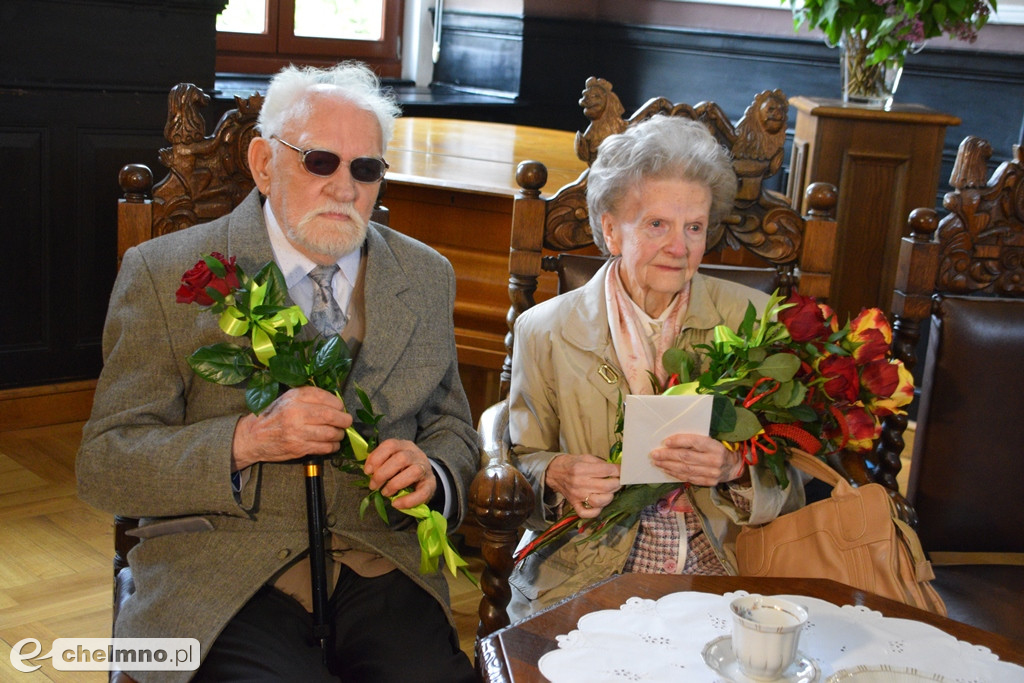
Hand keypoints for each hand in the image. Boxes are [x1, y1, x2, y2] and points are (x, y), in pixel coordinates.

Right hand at [231, 386, 351, 469]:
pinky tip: (331, 444)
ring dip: (339, 434)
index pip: (325, 397)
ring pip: (331, 433)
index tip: (340, 408)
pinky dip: (333, 446)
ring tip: (338, 433)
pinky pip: (325, 448)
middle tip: (346, 421)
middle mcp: (296, 412)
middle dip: (344, 420)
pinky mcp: (298, 448)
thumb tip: (335, 403)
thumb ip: (309, 398)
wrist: (252, 437)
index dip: (338, 404)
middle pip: (331, 415)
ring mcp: (297, 431)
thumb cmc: (273, 416)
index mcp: (295, 397)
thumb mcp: (287, 399)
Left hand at [363, 439, 435, 509]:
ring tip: (385, 493)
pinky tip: (396, 504)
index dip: (376, 458)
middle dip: (383, 474)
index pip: (390, 445)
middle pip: (401, 458)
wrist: (424, 477)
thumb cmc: (402, 469)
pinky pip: (422, 493)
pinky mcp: (431, 484)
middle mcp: (416, 454)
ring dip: (394, 484)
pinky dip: (408, 500)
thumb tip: (368, 471)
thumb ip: (380, 463)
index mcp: (404, 446)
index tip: (367, 471)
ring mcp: (425, 469)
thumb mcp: (391, 461)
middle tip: (373, 486)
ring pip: (414, 472)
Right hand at [545, 453, 620, 517]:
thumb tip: (617, 469)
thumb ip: (601, 463)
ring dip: (610, 497)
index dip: (619, 471)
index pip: (607, 471)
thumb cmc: (572, 464)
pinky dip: (596, 511)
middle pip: (606, 487)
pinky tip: (600, 504)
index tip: (623, 471)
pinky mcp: (574, 504)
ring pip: (599, 501)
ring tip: (610, 491)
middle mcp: (580, 483)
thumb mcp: (585, 457)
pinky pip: (587, 513)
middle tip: (618, 481)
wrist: (554, 472)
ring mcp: (577, 496)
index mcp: (582, 468)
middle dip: (617, 483)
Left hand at [649, 433, 743, 485]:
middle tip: (655, 453)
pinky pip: (689, 478)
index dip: (679, 441)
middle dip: (668, 455)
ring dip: (668, 465)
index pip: (695, 442)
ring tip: (657, 462)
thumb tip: (672, 440)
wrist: (735, 466)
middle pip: (687, 457)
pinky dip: (675, 474)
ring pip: (686, 469)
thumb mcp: (712, 440)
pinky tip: (667, 469)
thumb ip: (696, 441)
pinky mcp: (709, 482)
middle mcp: (715, 461)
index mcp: (716, 446)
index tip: (666, 442)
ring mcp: (712, 473)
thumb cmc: (719, 449)